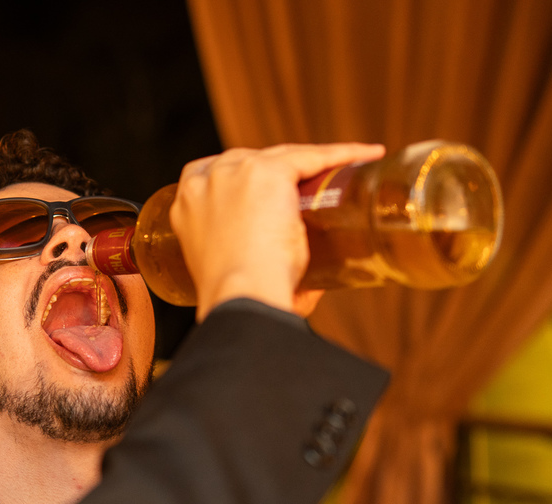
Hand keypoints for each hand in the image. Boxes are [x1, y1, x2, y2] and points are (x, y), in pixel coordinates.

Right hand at [169, 143, 384, 320]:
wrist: (240, 297)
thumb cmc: (236, 300)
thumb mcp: (232, 276)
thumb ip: (262, 275)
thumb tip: (308, 290)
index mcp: (186, 204)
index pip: (218, 175)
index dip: (246, 180)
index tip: (271, 193)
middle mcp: (206, 180)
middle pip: (253, 160)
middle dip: (284, 170)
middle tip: (315, 190)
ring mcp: (236, 172)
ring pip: (285, 156)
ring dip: (317, 162)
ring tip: (350, 171)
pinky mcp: (268, 172)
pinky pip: (311, 156)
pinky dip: (341, 155)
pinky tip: (366, 156)